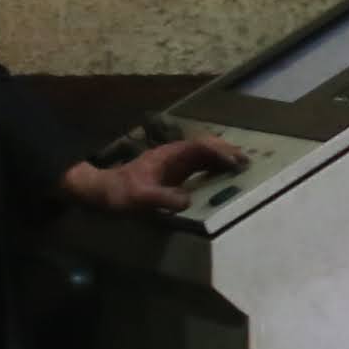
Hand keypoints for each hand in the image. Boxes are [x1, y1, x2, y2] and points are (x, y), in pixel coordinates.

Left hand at [64, 136, 243, 215]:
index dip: (217, 152)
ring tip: (241, 166)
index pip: (197, 147)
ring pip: (202, 155)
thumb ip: (162, 198)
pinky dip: (213, 167)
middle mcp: (172, 156)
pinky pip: (198, 166)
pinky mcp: (173, 174)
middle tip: (246, 161)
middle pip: (204, 146)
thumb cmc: (119, 193)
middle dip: (225, 151)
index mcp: (167, 156)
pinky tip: (222, 175)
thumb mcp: (139, 198)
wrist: (102, 192)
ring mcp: (173, 164)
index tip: (233, 161)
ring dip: (221, 158)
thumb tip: (188, 201)